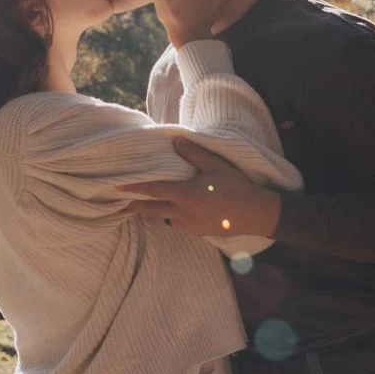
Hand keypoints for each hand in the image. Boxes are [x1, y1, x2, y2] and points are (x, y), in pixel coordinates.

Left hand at [120, 138, 283, 252]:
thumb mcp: (216, 165)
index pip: (154, 190)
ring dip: (156, 211)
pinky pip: (180, 224)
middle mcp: (184, 213)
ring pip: (166, 218)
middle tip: (123, 203)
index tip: (118, 188)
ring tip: (146, 205)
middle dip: (137, 206)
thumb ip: (194, 154)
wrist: (256, 214)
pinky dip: (175, 216)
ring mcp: (191, 225)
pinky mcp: (199, 232)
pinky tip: (178, 210)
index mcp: (186, 195)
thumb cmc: (237, 187)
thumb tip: (176, 141)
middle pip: (153, 210)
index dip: (135, 188)